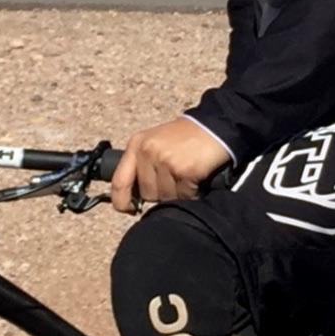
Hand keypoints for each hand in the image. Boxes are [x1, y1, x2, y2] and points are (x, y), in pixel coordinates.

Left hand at [111, 117, 228, 215]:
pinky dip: (192, 192)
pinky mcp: (185, 170)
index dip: (121, 201)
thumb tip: (132, 198)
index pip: (119, 182)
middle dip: (161, 193)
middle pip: (147, 194)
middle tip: (175, 177)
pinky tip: (196, 178)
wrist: (215, 126)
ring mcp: (166, 161)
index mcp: (137, 144)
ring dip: (178, 193)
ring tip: (186, 175)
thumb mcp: (155, 142)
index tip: (130, 209)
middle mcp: (148, 152)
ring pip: (165, 197)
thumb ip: (141, 165)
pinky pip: (184, 196)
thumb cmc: (185, 137)